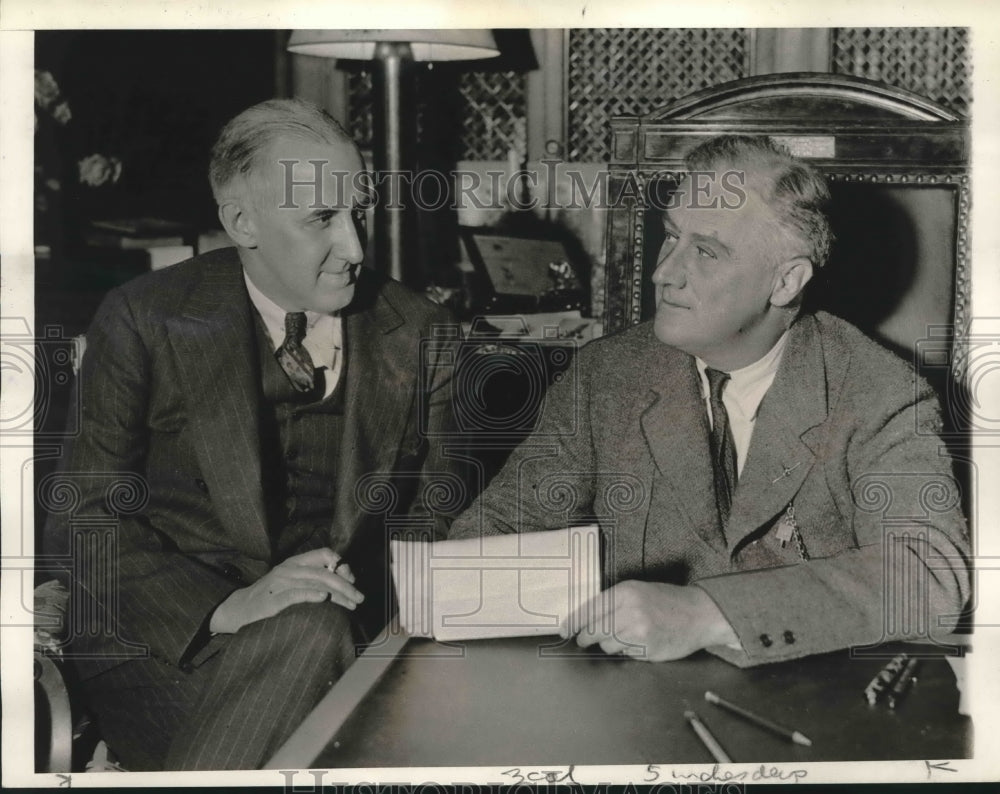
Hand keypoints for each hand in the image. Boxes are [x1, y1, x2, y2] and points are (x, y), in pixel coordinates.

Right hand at [209, 548, 363, 633]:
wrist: (239, 609)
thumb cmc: (269, 597)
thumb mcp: (291, 582)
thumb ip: (312, 579)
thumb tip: (342, 580)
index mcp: (294, 563)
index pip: (323, 554)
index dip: (340, 563)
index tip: (352, 578)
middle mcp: (289, 569)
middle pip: (323, 572)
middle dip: (345, 585)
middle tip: (359, 597)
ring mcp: (280, 583)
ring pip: (314, 583)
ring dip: (336, 594)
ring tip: (350, 604)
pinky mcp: (273, 600)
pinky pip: (295, 594)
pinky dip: (311, 595)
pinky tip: (323, 599)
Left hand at [561, 580, 737, 661]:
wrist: (699, 614)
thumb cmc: (667, 600)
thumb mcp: (638, 590)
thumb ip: (614, 602)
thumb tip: (586, 617)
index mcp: (625, 592)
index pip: (590, 610)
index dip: (573, 622)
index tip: (563, 630)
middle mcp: (630, 611)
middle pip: (594, 631)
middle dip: (586, 637)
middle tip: (583, 639)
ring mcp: (639, 632)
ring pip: (607, 645)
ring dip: (609, 644)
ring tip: (624, 636)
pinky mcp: (647, 650)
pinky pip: (625, 654)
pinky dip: (627, 650)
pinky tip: (639, 641)